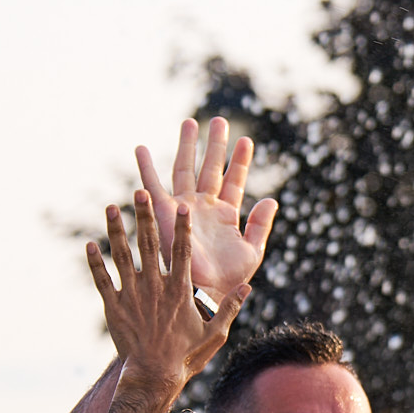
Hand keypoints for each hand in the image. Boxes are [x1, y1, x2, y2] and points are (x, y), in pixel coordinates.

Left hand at [87, 192, 249, 392]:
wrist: (153, 375)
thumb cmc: (187, 356)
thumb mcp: (216, 334)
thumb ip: (229, 308)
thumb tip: (247, 287)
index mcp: (180, 290)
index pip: (182, 251)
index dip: (182, 227)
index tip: (181, 205)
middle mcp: (155, 286)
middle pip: (149, 244)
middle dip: (144, 216)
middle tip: (140, 192)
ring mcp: (132, 295)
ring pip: (122, 256)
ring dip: (115, 230)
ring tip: (110, 208)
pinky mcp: (114, 306)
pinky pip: (102, 280)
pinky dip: (95, 262)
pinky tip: (89, 245)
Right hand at [135, 118, 276, 298]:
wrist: (206, 291)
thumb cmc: (231, 278)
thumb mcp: (252, 250)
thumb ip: (260, 224)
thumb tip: (272, 199)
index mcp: (225, 215)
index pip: (234, 180)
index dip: (240, 161)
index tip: (246, 140)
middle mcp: (204, 207)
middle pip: (210, 168)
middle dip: (215, 145)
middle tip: (219, 121)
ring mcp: (184, 207)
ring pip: (184, 169)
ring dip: (187, 146)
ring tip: (190, 122)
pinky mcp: (164, 212)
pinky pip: (152, 186)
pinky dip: (146, 167)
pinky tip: (141, 149)